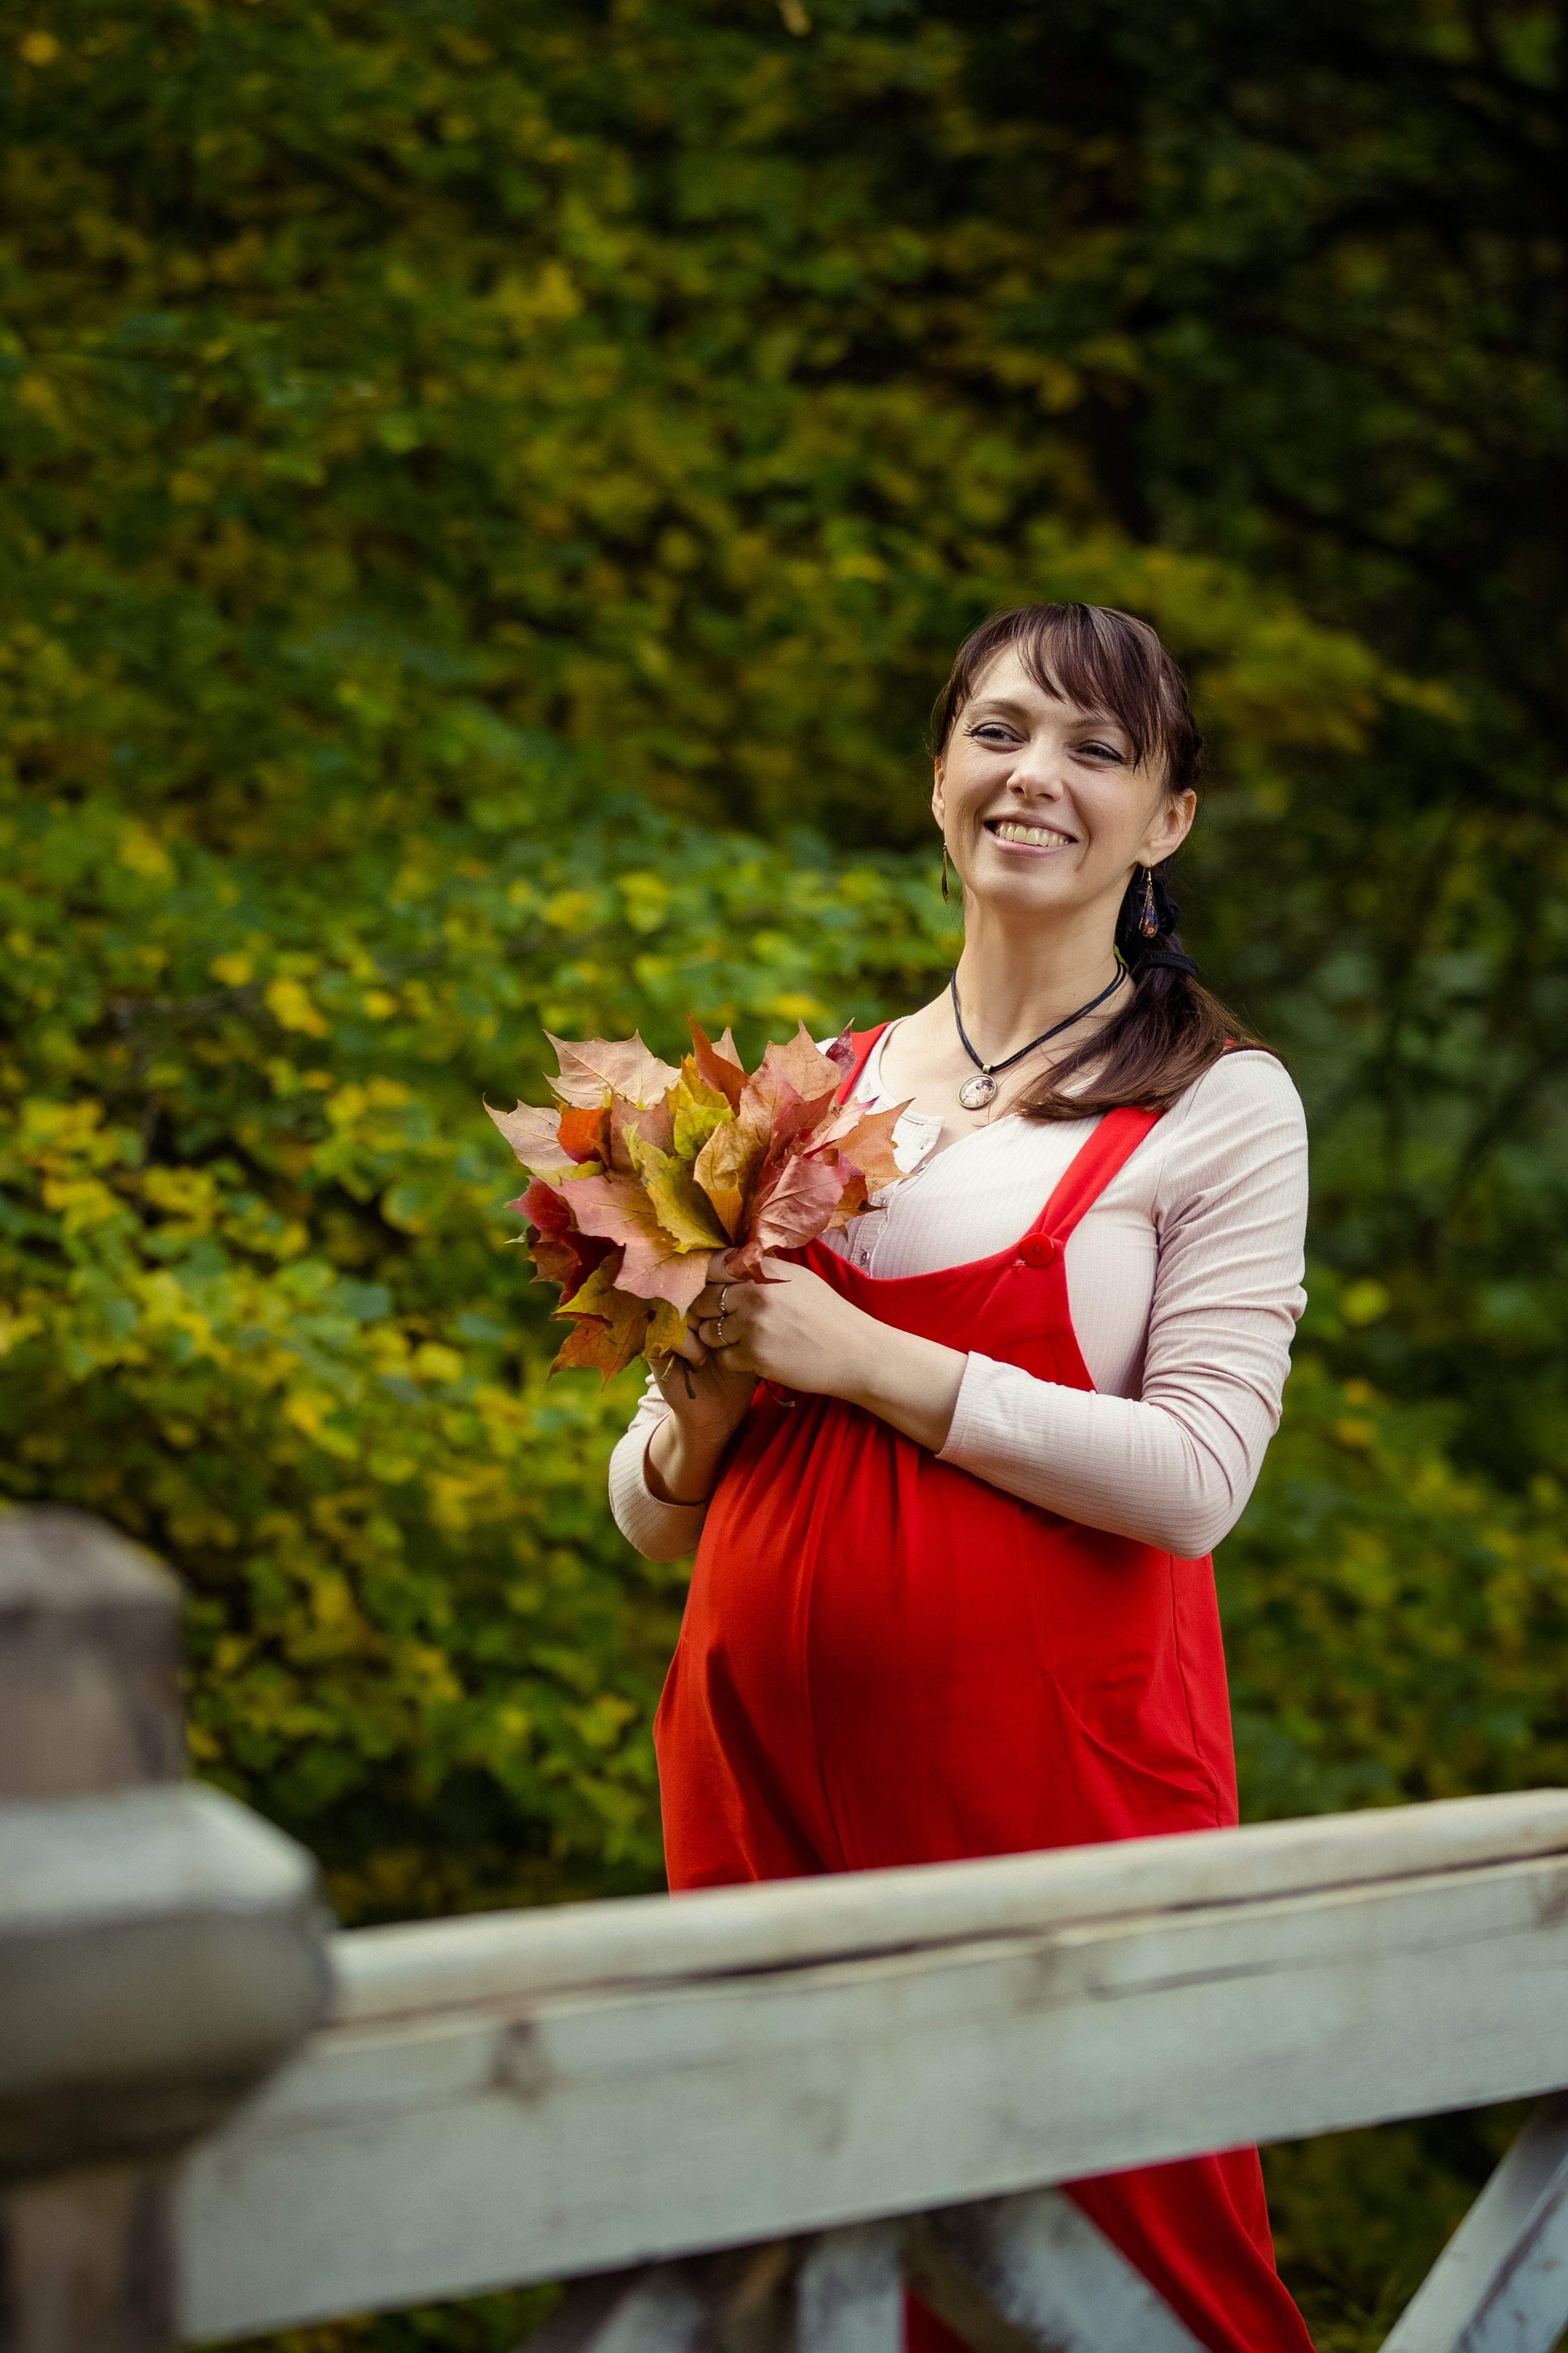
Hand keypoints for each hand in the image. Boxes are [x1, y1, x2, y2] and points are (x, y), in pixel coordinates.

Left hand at [648, 1251, 969, 1506]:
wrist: (858, 1354)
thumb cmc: (830, 1315)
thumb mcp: (800, 1280)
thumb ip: (764, 1269)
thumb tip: (734, 1258)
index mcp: (764, 1274)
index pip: (712, 1269)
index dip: (706, 1281)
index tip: (710, 1291)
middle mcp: (755, 1297)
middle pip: (702, 1302)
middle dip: (704, 1312)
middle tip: (718, 1320)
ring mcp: (753, 1329)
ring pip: (709, 1333)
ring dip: (718, 1338)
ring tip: (741, 1340)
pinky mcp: (755, 1358)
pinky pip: (724, 1358)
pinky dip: (734, 1360)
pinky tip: (755, 1357)